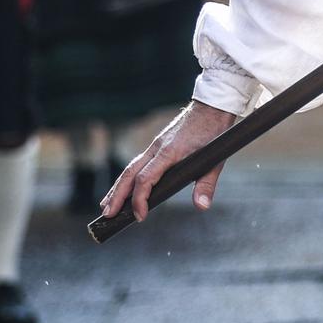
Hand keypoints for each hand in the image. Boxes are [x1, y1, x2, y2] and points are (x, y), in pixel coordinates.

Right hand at [102, 100, 237, 220]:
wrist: (213, 106)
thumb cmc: (214, 132)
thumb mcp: (215, 160)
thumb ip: (207, 184)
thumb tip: (201, 206)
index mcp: (168, 152)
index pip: (145, 179)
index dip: (139, 199)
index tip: (139, 216)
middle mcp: (157, 148)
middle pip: (129, 174)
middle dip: (117, 195)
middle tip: (107, 216)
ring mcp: (156, 145)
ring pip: (130, 167)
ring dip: (117, 187)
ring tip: (106, 205)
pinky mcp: (158, 144)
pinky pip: (138, 162)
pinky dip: (127, 177)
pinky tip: (124, 186)